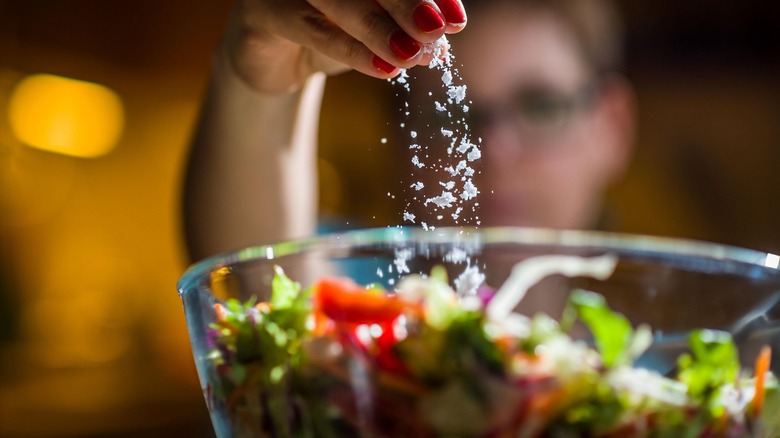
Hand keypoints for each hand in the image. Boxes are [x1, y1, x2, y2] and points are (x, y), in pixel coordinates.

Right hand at [220, 0, 466, 93]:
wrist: (273, 65)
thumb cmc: (328, 36)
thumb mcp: (371, 33)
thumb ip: (402, 33)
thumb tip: (440, 43)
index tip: (456, 20)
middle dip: (408, 2)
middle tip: (437, 30)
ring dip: (379, 27)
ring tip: (412, 55)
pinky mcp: (262, 11)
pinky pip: (309, 27)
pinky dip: (349, 49)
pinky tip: (383, 69)